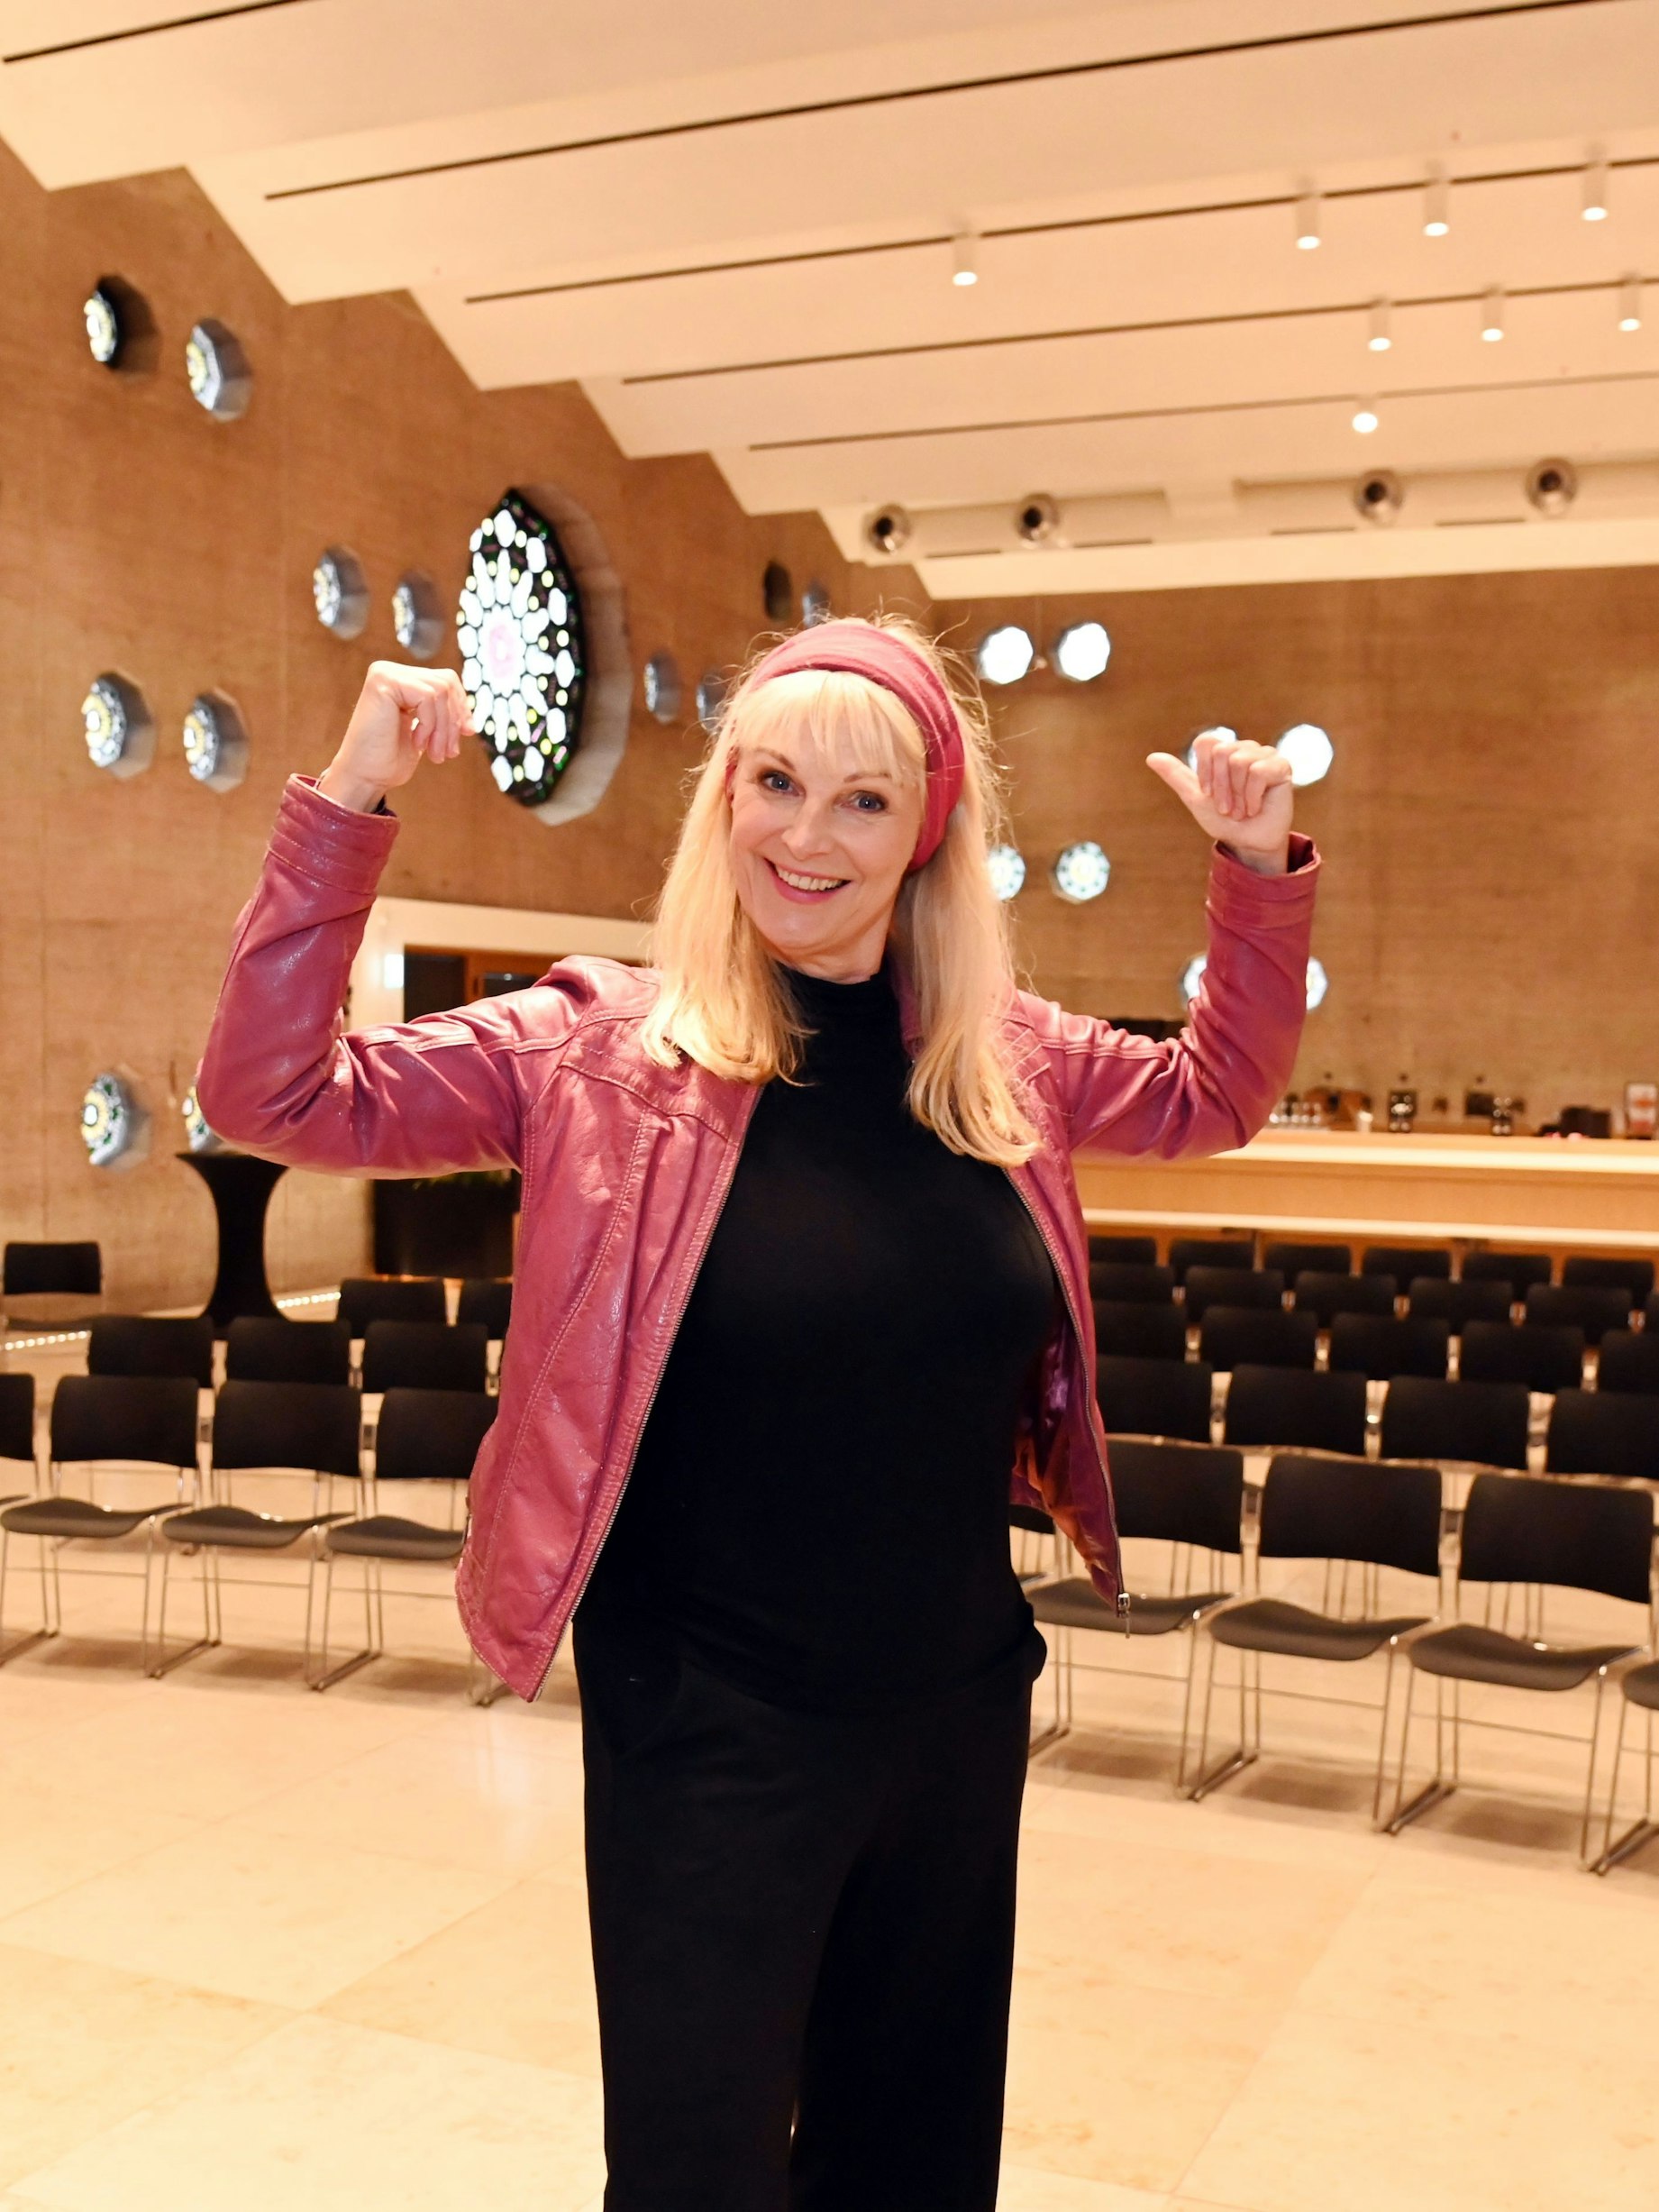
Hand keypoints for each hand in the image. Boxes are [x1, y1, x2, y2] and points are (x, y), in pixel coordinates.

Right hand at [317, 663, 474, 812]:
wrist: (365, 777)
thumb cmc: (390, 760)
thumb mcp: (426, 733)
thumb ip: (442, 716)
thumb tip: (470, 717)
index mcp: (400, 680)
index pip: (446, 679)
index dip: (461, 705)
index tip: (468, 732)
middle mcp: (390, 671)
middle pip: (446, 682)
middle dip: (453, 719)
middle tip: (449, 752)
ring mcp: (385, 673)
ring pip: (440, 690)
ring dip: (443, 728)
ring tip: (435, 754)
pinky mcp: (383, 681)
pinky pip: (427, 696)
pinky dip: (429, 724)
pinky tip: (417, 743)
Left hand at [1145, 731, 1292, 875]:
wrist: (1247, 843)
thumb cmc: (1224, 821)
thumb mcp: (1196, 799)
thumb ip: (1176, 776)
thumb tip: (1151, 757)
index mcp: (1223, 752)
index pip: (1206, 742)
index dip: (1204, 771)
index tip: (1207, 794)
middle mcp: (1244, 749)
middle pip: (1222, 752)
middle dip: (1220, 787)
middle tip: (1228, 808)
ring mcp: (1264, 755)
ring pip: (1240, 761)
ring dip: (1237, 795)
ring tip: (1242, 810)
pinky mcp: (1281, 766)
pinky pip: (1259, 771)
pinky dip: (1252, 797)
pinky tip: (1256, 808)